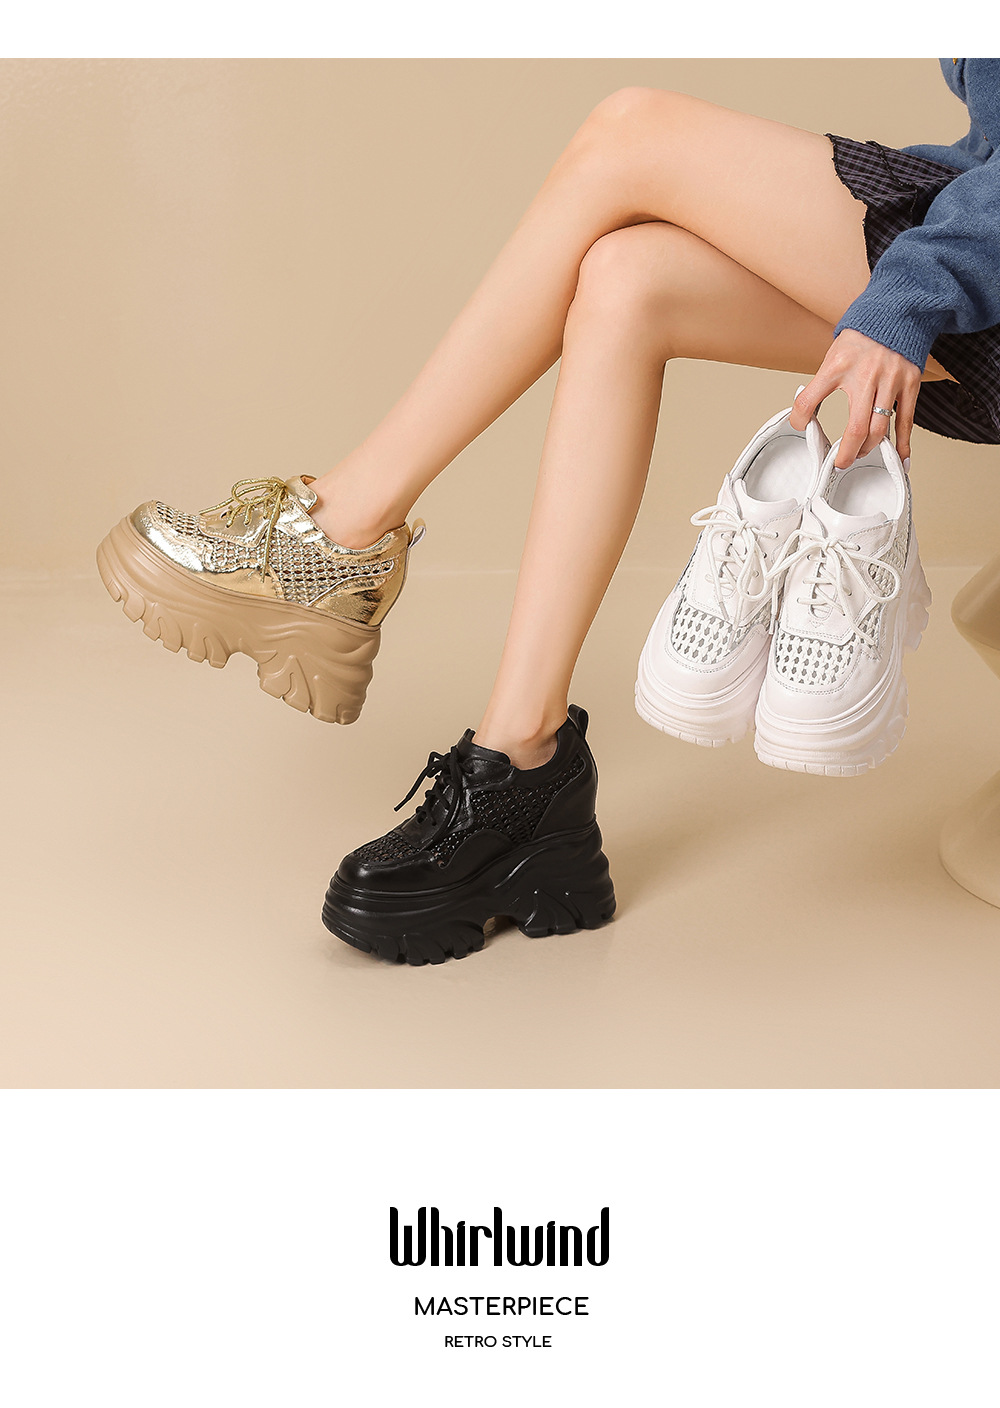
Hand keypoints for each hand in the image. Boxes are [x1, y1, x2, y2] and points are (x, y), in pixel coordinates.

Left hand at [789, 328, 921, 468]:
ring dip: (869, 449)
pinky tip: (899, 458)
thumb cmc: (862, 338)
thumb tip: (807, 416)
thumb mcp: (833, 356)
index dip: (801, 418)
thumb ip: (821, 384)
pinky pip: (907, 420)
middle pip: (856, 427)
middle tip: (840, 462)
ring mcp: (891, 380)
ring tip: (860, 454)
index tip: (801, 427)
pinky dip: (902, 443)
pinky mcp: (910, 383)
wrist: (897, 313)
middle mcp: (866, 374)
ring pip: (880, 428)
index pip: (810, 398)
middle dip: (847, 452)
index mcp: (838, 366)